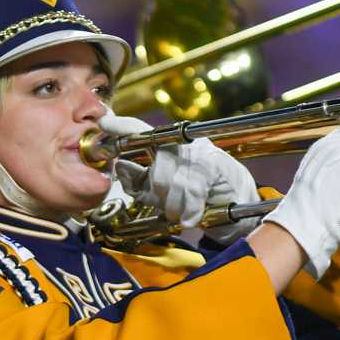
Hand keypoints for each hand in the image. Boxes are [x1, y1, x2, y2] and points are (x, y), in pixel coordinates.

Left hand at [99, 115, 259, 235]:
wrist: (235, 203)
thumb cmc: (196, 195)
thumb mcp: (162, 191)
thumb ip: (138, 182)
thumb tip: (120, 168)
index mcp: (169, 146)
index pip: (141, 130)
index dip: (123, 127)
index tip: (104, 124)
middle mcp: (184, 144)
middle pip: (157, 167)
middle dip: (159, 192)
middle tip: (167, 203)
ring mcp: (201, 153)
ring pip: (173, 183)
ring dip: (175, 205)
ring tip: (183, 210)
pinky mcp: (217, 167)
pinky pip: (192, 192)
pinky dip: (189, 211)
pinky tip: (192, 215)